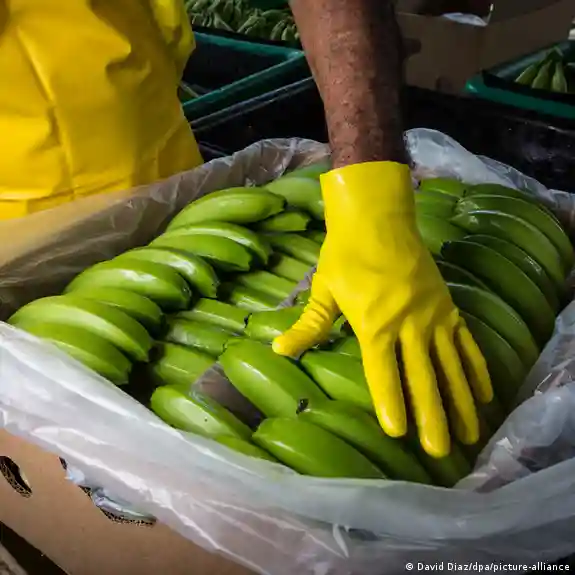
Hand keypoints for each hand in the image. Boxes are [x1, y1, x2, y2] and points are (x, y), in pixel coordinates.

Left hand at [272, 162, 492, 457]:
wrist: (378, 217)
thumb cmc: (346, 254)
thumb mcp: (324, 289)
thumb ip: (308, 325)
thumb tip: (280, 350)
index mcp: (374, 324)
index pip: (383, 371)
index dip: (390, 402)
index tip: (398, 432)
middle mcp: (408, 325)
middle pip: (422, 377)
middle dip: (431, 416)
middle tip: (439, 451)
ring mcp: (433, 316)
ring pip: (450, 367)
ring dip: (460, 402)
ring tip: (469, 434)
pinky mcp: (448, 307)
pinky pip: (466, 344)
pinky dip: (476, 370)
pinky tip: (483, 394)